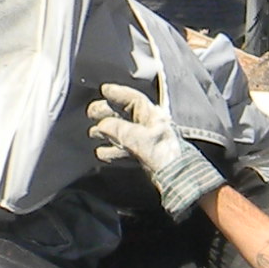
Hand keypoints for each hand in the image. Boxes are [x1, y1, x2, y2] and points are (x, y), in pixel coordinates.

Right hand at [86, 82, 224, 217]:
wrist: (176, 177)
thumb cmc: (162, 154)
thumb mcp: (137, 138)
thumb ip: (118, 129)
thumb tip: (103, 125)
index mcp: (152, 116)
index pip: (133, 99)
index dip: (118, 93)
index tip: (104, 90)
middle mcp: (149, 126)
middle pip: (125, 114)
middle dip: (107, 113)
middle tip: (91, 112)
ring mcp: (147, 141)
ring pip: (123, 132)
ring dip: (107, 132)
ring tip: (93, 133)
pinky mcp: (145, 156)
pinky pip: (125, 149)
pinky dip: (113, 150)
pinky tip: (102, 153)